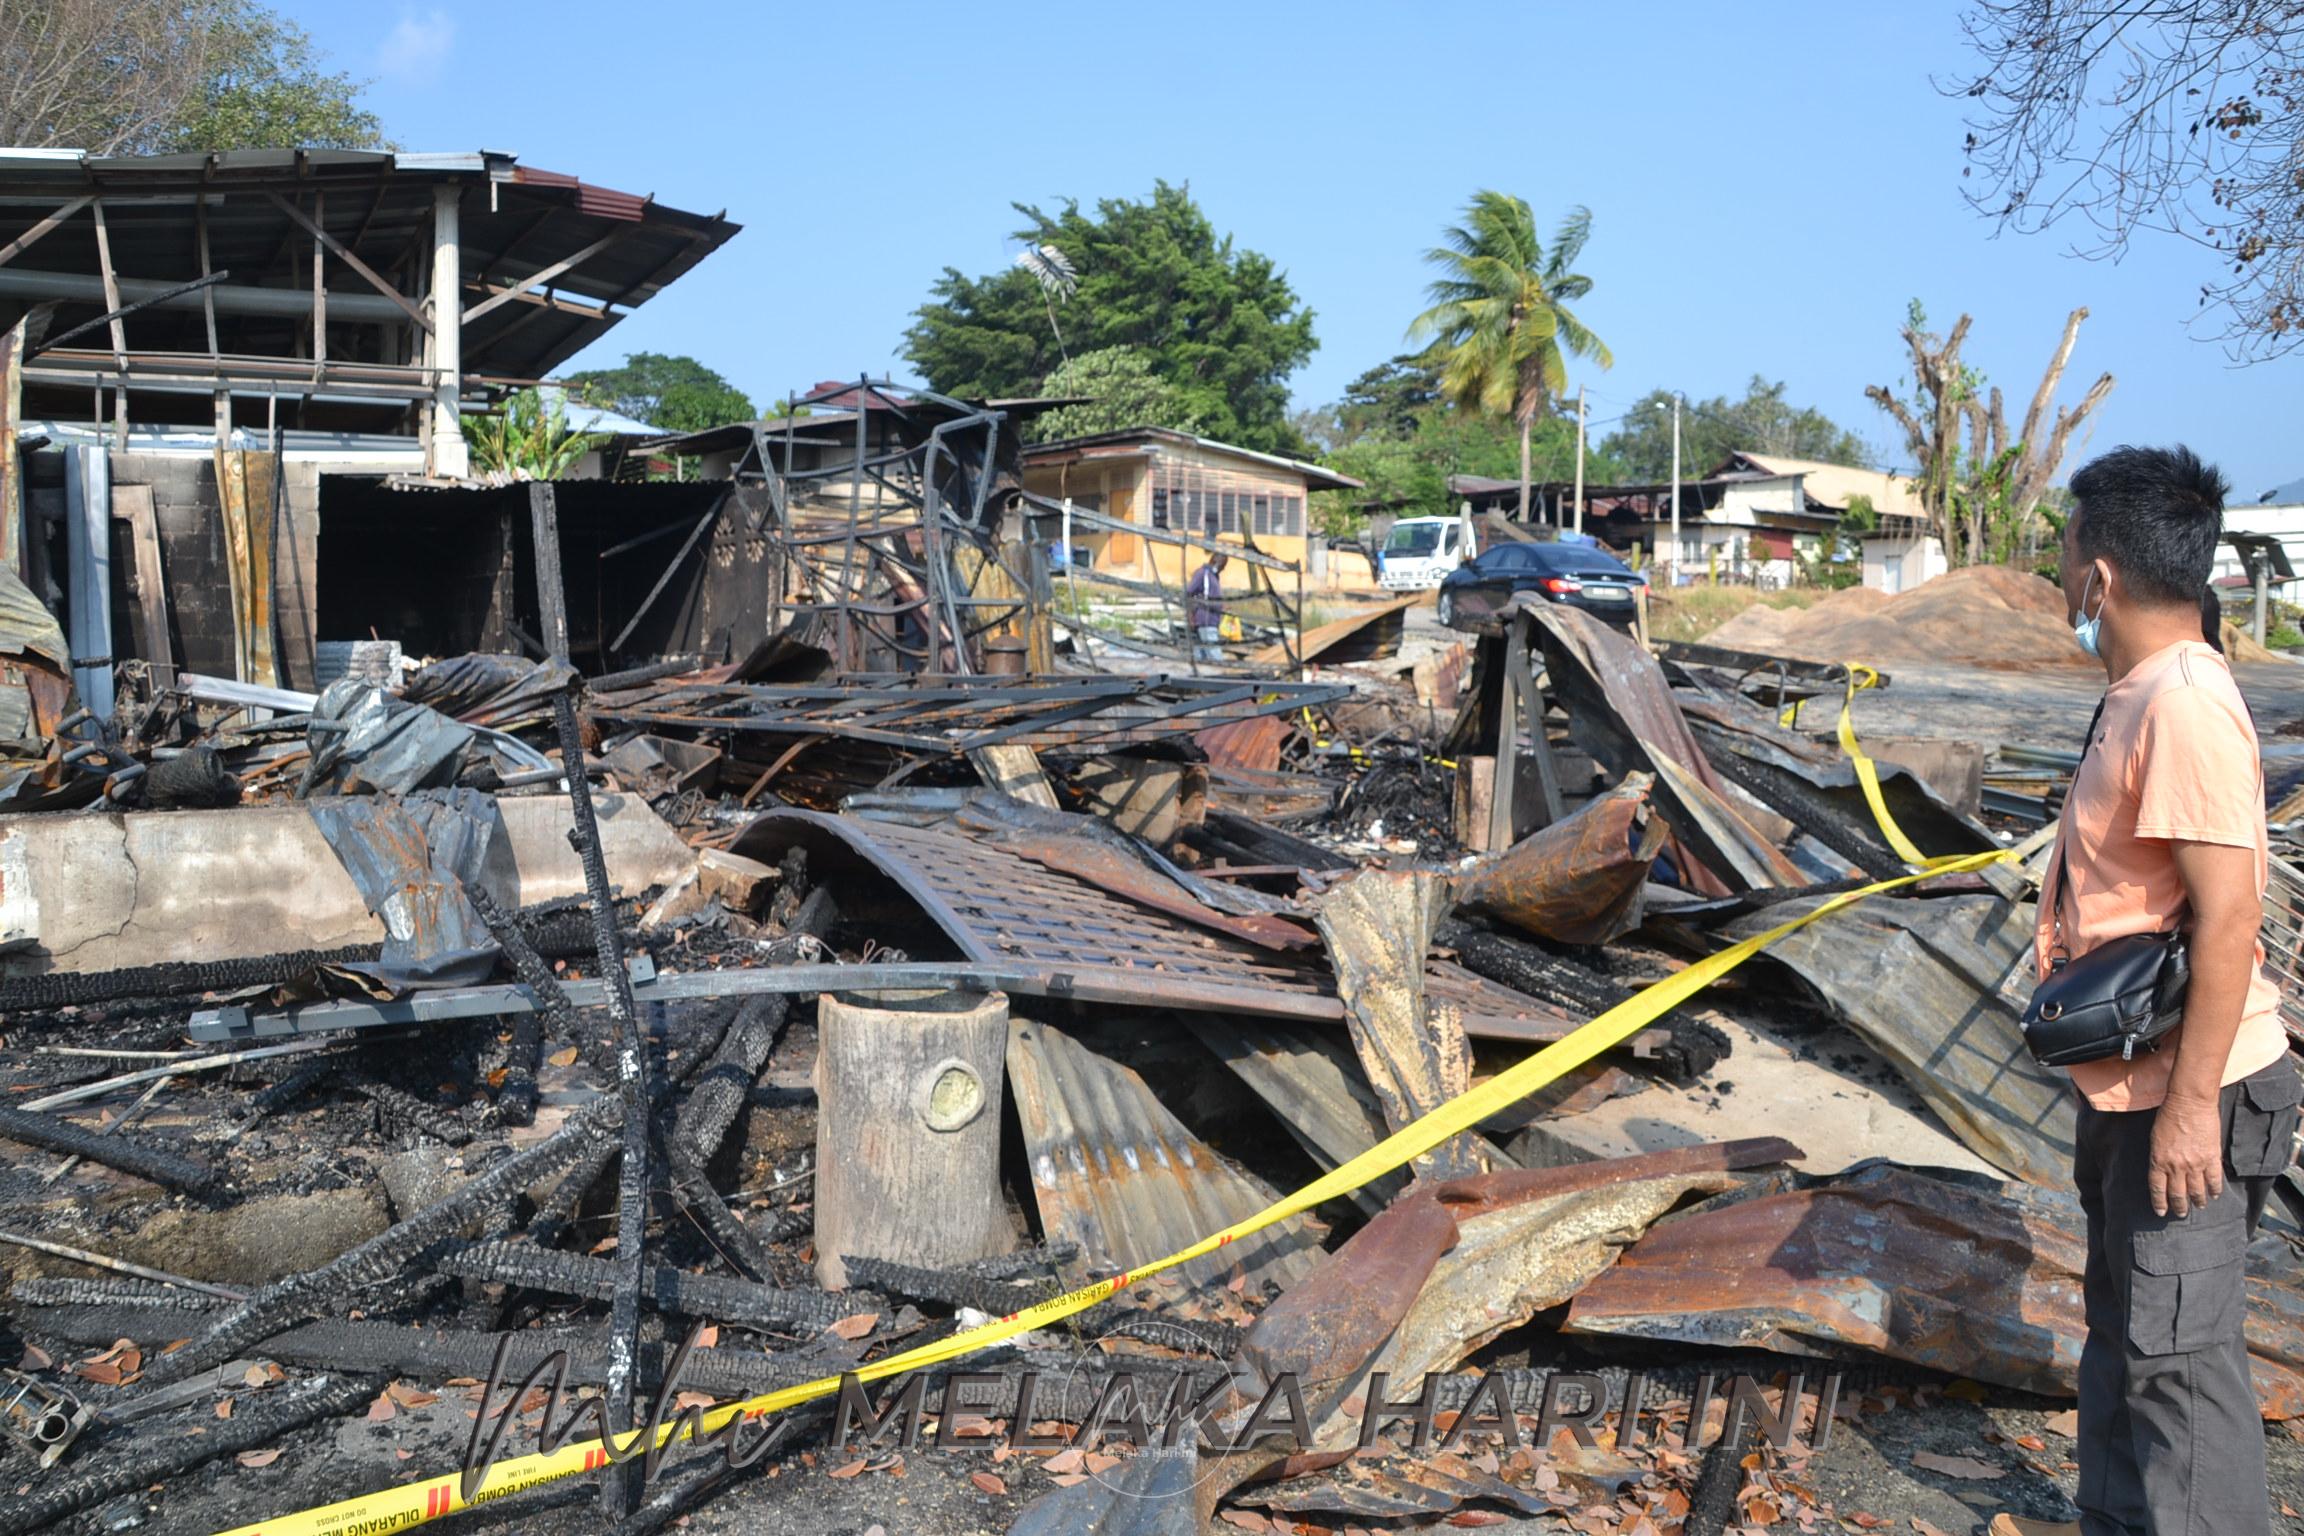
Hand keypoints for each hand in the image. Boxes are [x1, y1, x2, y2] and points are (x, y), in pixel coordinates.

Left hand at [2148, 1094, 2224, 1217]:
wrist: (2189, 1104)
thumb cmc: (2168, 1117)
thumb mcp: (2155, 1139)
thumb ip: (2159, 1157)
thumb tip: (2164, 1171)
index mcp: (2158, 1161)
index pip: (2158, 1189)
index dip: (2160, 1203)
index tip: (2161, 1212)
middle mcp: (2176, 1167)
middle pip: (2178, 1194)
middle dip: (2179, 1207)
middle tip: (2180, 1214)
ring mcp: (2195, 1164)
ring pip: (2197, 1191)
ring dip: (2198, 1201)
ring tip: (2199, 1206)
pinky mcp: (2212, 1158)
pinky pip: (2214, 1180)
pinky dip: (2215, 1190)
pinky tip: (2215, 1195)